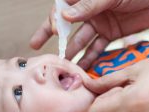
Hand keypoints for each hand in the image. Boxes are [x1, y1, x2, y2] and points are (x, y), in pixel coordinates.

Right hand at [30, 0, 148, 67]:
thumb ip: (89, 5)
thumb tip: (65, 16)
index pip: (63, 7)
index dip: (55, 18)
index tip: (54, 30)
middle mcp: (89, 10)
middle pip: (66, 25)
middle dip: (51, 35)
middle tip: (37, 46)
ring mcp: (100, 23)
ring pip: (82, 40)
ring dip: (73, 52)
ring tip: (64, 66)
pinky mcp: (111, 34)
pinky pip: (98, 48)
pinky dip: (91, 58)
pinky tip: (83, 68)